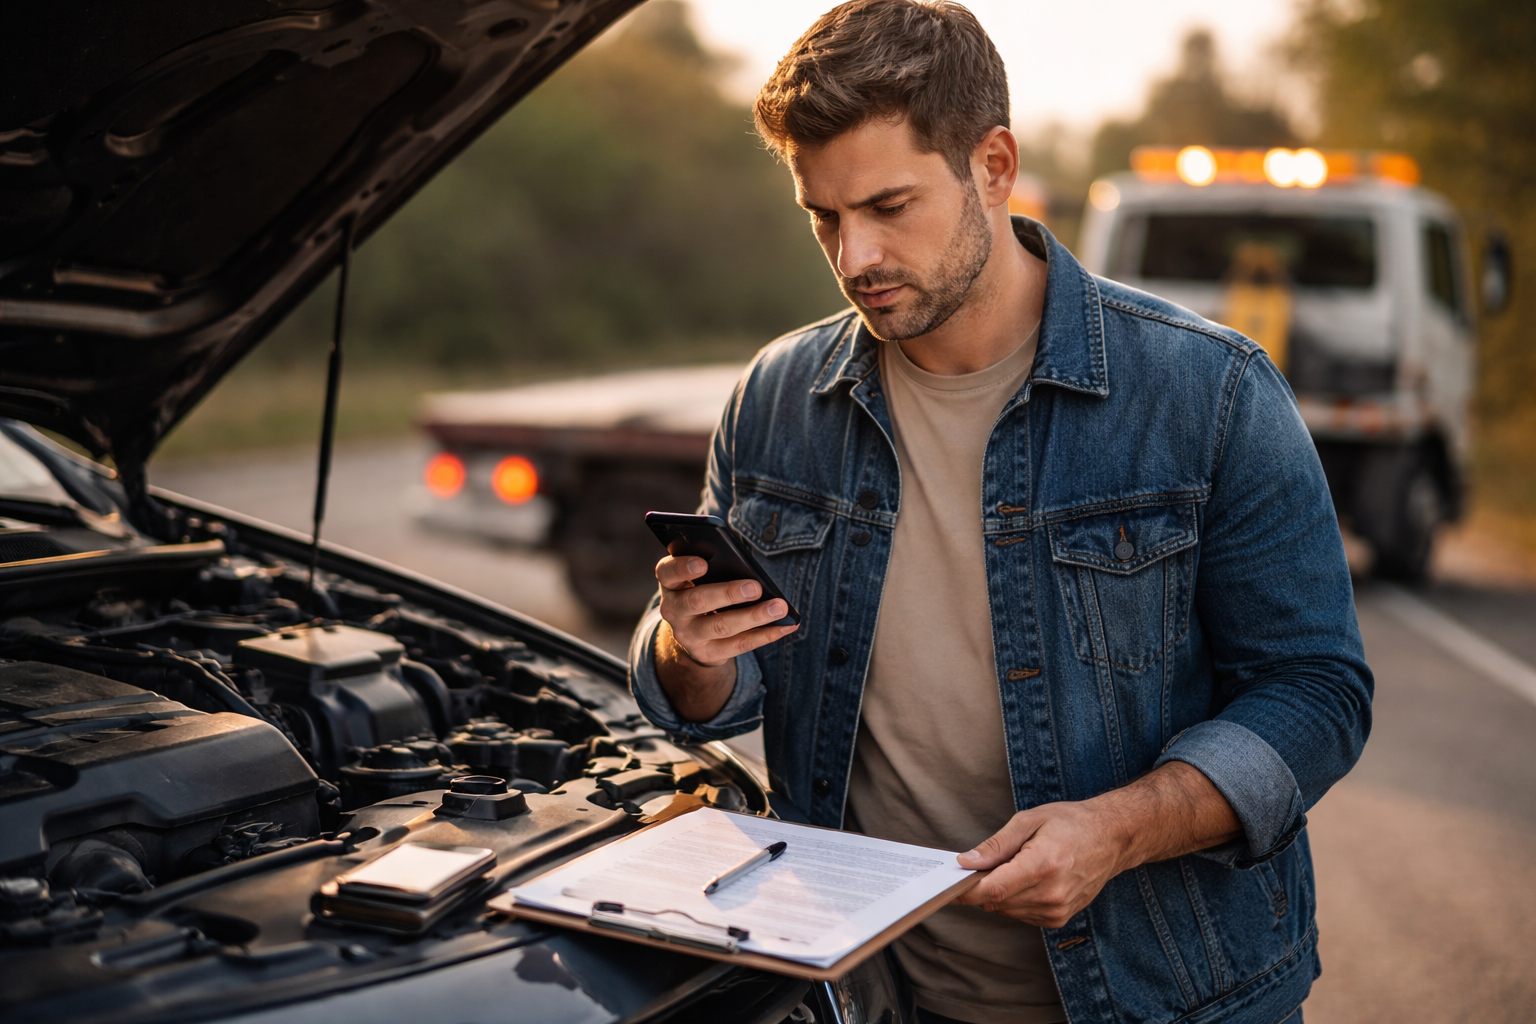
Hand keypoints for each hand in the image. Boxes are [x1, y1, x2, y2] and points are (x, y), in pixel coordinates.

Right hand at [657, 553, 796, 666]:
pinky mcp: (707, 653)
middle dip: (728, 593)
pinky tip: (785, 626)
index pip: (667, 572)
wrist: (694, 631)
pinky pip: (739, 645)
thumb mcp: (701, 577)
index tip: (703, 563)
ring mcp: (688, 635)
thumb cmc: (705, 589)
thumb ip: (715, 568)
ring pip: (721, 626)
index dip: (682, 567)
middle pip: (697, 601)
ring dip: (754, 616)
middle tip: (755, 587)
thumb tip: (750, 571)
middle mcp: (674, 610)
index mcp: (671, 583)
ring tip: (779, 607)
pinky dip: (765, 635)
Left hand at [953, 800, 1130, 927]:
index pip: (992, 889)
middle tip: (980, 865)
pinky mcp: (1059, 918)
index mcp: (1042, 866)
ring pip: (1007, 910)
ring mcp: (1057, 910)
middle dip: (981, 886)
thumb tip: (966, 862)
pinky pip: (1021, 915)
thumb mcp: (1029, 821)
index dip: (966, 889)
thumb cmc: (1070, 823)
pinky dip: (1014, 900)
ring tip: (1013, 866)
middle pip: (996, 902)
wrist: (1111, 838)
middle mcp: (1051, 894)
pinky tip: (1025, 879)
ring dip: (999, 893)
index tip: (949, 884)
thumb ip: (996, 845)